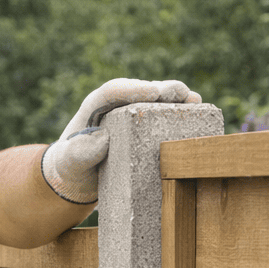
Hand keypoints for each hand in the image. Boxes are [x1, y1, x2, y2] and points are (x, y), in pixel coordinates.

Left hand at [40, 78, 201, 203]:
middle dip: (164, 90)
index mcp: (95, 106)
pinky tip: (197, 116)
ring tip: (196, 103)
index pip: (114, 91)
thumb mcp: (71, 162)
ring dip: (177, 98)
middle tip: (185, 95)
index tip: (155, 93)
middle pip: (141, 90)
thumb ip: (81, 152)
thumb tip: (102, 140)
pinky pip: (161, 116)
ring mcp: (132, 114)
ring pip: (156, 100)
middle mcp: (116, 105)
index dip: (135, 89)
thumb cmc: (71, 167)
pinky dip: (178, 114)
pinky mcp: (143, 127)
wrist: (75, 177)